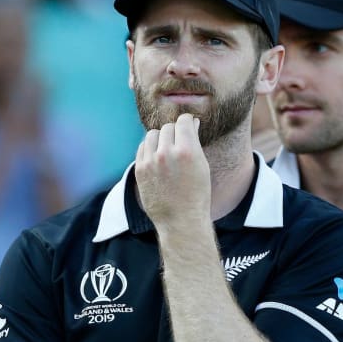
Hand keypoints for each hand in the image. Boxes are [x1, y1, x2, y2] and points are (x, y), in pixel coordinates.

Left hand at [135, 112, 210, 229]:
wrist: (181, 219)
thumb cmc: (196, 194)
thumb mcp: (202, 166)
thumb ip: (194, 143)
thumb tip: (191, 123)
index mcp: (187, 151)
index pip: (183, 121)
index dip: (187, 121)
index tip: (189, 124)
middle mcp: (167, 153)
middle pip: (168, 127)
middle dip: (175, 132)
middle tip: (180, 142)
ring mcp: (151, 161)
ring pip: (153, 134)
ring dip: (161, 138)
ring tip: (168, 149)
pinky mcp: (140, 169)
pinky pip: (143, 147)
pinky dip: (150, 148)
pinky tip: (158, 156)